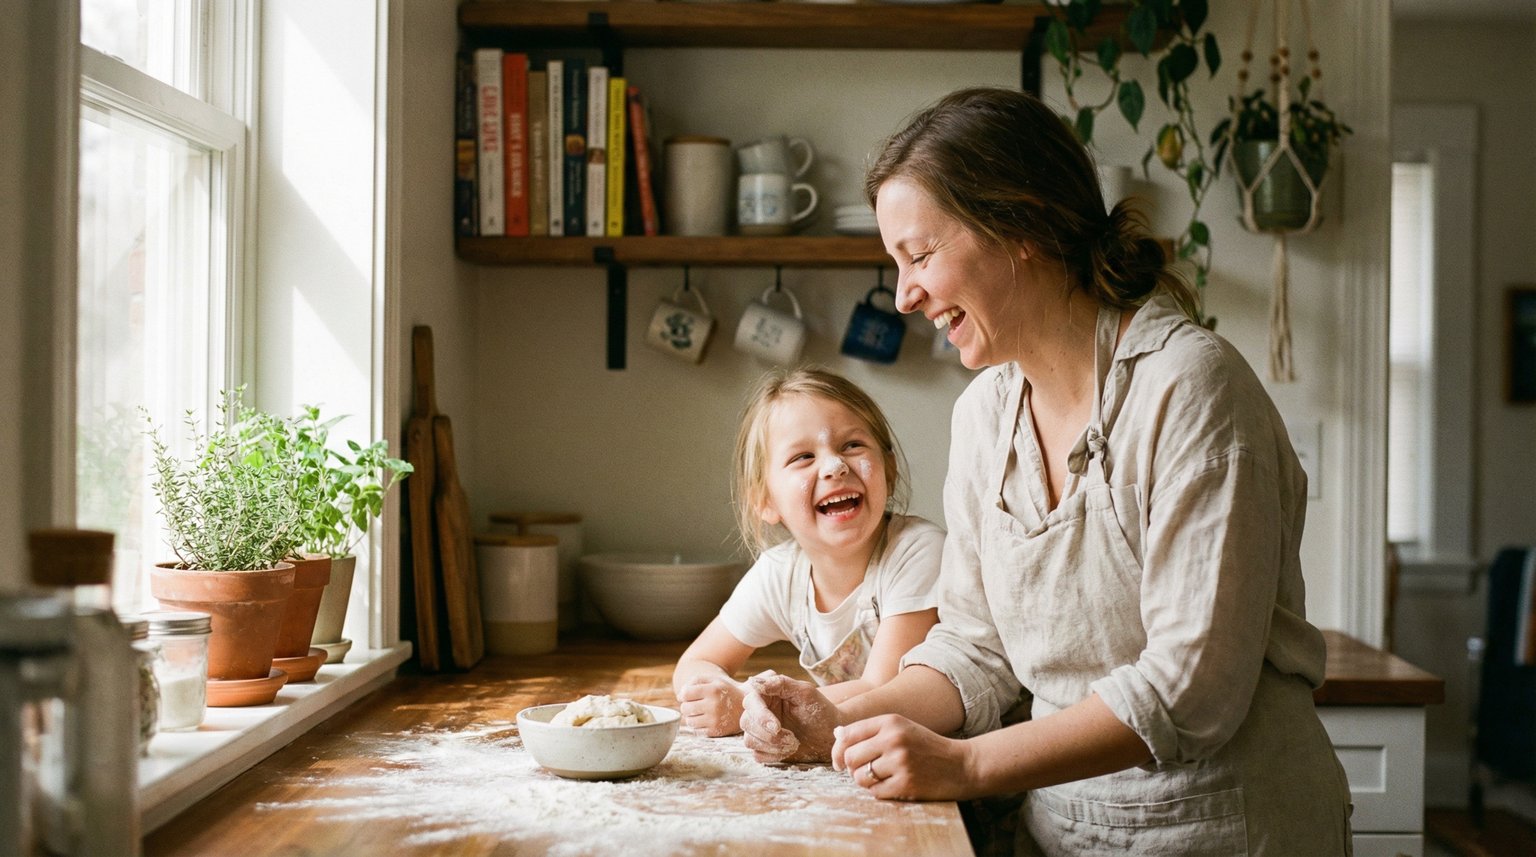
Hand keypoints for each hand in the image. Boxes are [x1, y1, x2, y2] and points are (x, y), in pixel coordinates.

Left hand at [677, 675, 745, 736]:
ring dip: (691, 717)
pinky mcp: (716, 731)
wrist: (745, 706)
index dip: (683, 695)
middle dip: (686, 706)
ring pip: (689, 721)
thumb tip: (680, 696)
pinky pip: (697, 731)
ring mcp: (715, 720)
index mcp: (712, 690)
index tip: (688, 695)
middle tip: (694, 704)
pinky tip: (705, 720)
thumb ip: (695, 681)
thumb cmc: (725, 691)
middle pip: (685, 708)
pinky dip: (698, 726)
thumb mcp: (714, 680)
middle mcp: (714, 705)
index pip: (685, 694)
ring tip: (699, 712)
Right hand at [739, 671, 842, 762]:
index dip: (760, 715)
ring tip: (793, 742)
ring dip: (771, 745)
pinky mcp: (765, 748)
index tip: (776, 727)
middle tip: (790, 737)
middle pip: (746, 722)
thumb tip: (754, 681)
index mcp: (768, 695)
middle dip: (767, 734)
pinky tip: (788, 750)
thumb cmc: (821, 711)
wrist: (831, 736)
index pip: (750, 701)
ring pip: (749, 740)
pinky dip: (772, 755)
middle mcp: (761, 712)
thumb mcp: (805, 692)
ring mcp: (761, 731)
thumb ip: (781, 684)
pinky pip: (757, 755)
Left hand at [833, 714, 979, 800]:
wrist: (962, 765)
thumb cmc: (927, 747)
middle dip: (852, 768)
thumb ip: (871, 730)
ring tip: (881, 778)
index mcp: (890, 721)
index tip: (839, 761)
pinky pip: (875, 792)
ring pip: (860, 777)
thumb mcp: (902, 728)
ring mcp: (900, 762)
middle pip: (850, 757)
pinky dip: (880, 792)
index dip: (838, 750)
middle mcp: (893, 739)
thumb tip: (837, 734)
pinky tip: (894, 785)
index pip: (847, 734)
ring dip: (865, 781)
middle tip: (864, 770)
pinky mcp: (906, 784)